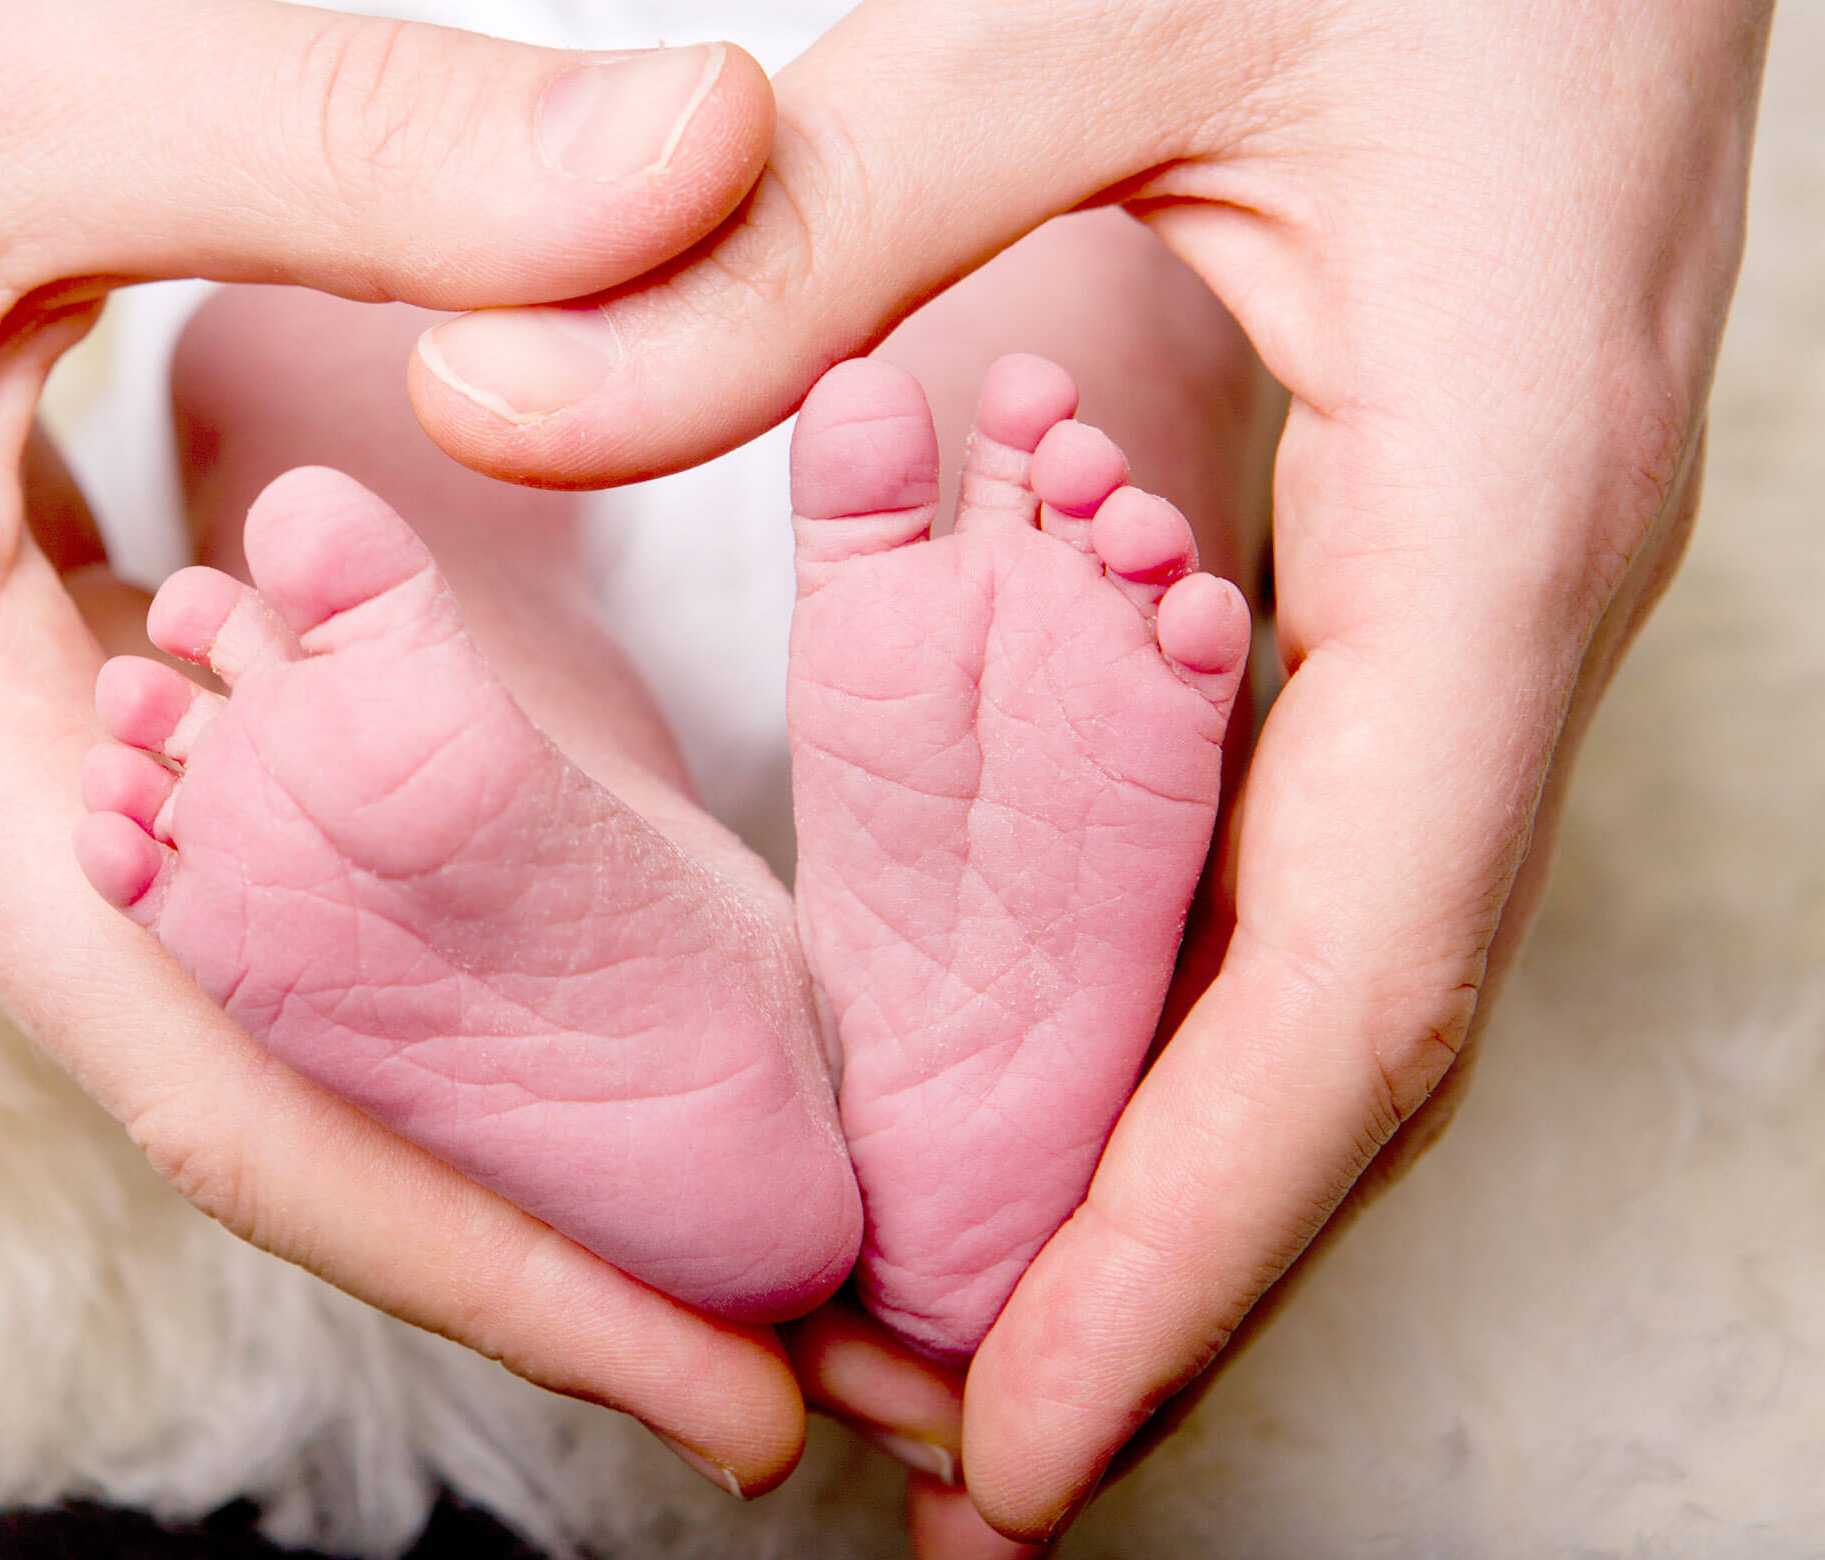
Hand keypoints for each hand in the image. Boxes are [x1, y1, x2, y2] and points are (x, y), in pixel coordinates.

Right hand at [0, 0, 827, 1487]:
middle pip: (269, 1106)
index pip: (234, 1095)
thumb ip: (377, 146)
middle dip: (546, 1240)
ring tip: (760, 1191)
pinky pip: (215, 905)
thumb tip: (719, 171)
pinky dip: (400, 959)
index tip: (742, 1404)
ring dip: (487, 1112)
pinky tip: (571, 969)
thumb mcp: (36, 84)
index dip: (499, 1267)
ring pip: (249, 1017)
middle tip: (841, 1346)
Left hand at [406, 0, 1772, 1539]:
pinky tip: (1057, 1074)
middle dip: (1180, 1277)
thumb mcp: (1101, 7)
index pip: (1354, 980)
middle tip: (977, 1479)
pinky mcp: (1424, 545)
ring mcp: (1480, 588)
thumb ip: (799, 218)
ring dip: (1178, 1170)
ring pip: (1340, 965)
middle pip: (1357, 1043)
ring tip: (990, 1350)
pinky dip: (1188, 1004)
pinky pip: (1315, 842)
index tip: (1031, 1430)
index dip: (1190, 1236)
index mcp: (1488, 522)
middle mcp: (1509, 605)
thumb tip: (495, 417)